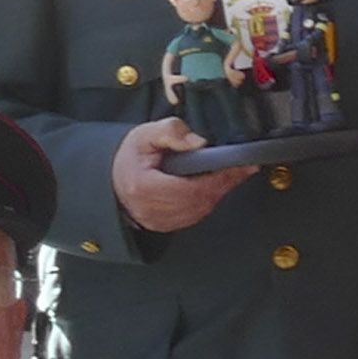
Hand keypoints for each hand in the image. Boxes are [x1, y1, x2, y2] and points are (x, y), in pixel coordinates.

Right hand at [111, 116, 248, 236]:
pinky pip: (196, 215)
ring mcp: (159, 221)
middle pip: (201, 200)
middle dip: (226, 182)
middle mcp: (152, 209)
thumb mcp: (144, 135)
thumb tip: (199, 142)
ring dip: (221, 191)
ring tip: (236, 173)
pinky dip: (209, 200)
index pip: (191, 188)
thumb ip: (171, 132)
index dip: (219, 177)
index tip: (240, 165)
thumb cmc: (129, 158)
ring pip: (201, 209)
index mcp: (144, 187)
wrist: (111, 180)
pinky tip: (218, 185)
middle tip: (246, 167)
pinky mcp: (166, 226)